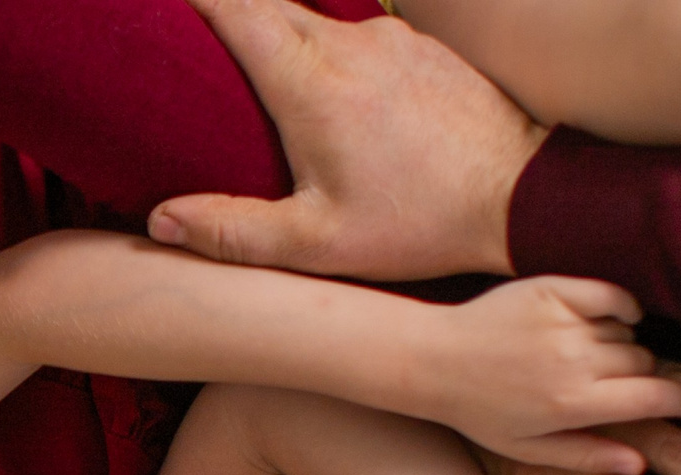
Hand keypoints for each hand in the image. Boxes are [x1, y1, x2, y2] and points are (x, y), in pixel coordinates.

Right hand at [148, 0, 545, 280]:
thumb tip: (160, 220)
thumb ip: (230, 231)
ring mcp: (391, 40)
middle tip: (187, 32)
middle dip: (224, 10)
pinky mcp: (420, 48)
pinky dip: (317, 45)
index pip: (238, 9)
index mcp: (313, 84)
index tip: (156, 7)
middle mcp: (351, 45)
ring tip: (242, 64)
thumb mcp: (315, 244)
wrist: (523, 198)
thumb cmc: (418, 224)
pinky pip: (351, 32)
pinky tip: (313, 85)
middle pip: (268, 3)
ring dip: (272, 30)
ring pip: (311, 15)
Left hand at [421, 280, 680, 473]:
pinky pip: (613, 297)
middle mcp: (573, 362)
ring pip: (627, 334)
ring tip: (579, 359)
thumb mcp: (525, 450)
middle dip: (640, 375)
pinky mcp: (554, 291)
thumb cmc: (477, 413)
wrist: (431, 361)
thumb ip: (585, 456)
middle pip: (644, 363)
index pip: (655, 397)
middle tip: (608, 383)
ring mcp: (564, 323)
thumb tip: (641, 463)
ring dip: (617, 345)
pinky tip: (599, 322)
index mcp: (571, 404)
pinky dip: (618, 308)